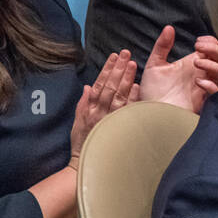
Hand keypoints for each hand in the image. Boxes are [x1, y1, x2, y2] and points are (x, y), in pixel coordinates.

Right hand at [68, 50, 136, 167]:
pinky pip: (126, 111)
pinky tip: (138, 87)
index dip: (107, 69)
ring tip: (132, 64)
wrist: (85, 163)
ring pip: (119, 96)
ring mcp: (109, 120)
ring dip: (126, 79)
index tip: (114, 56)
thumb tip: (88, 86)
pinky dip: (132, 98)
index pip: (99, 84)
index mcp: (90, 109)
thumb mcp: (79, 121)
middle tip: (126, 54)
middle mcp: (100, 112)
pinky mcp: (118, 128)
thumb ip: (84, 103)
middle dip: (118, 69)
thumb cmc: (83, 142)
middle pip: (110, 86)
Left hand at [137, 26, 217, 112]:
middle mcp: (201, 74)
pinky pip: (217, 91)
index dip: (210, 42)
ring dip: (212, 64)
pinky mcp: (203, 101)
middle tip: (198, 48)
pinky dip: (211, 84)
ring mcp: (203, 88)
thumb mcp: (154, 65)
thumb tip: (169, 28)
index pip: (212, 49)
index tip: (198, 41)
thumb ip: (162, 46)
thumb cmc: (151, 92)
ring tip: (196, 64)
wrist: (148, 114)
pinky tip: (199, 82)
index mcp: (192, 64)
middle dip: (213, 49)